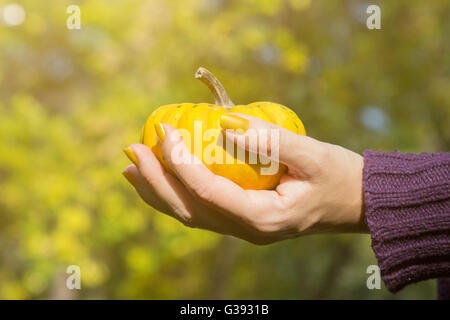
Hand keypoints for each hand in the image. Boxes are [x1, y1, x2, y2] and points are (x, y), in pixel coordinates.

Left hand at [122, 114, 367, 244]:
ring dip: (157, 190)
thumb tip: (225, 123)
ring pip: (189, 214)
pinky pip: (200, 209)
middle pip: (188, 209)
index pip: (208, 193)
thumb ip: (269, 140)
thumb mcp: (312, 155)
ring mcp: (242, 228)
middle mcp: (246, 231)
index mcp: (262, 219)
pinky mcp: (242, 218)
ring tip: (131, 167)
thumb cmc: (339, 178)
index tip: (166, 132)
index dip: (181, 163)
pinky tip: (162, 177)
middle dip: (155, 180)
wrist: (355, 202)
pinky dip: (176, 193)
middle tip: (132, 150)